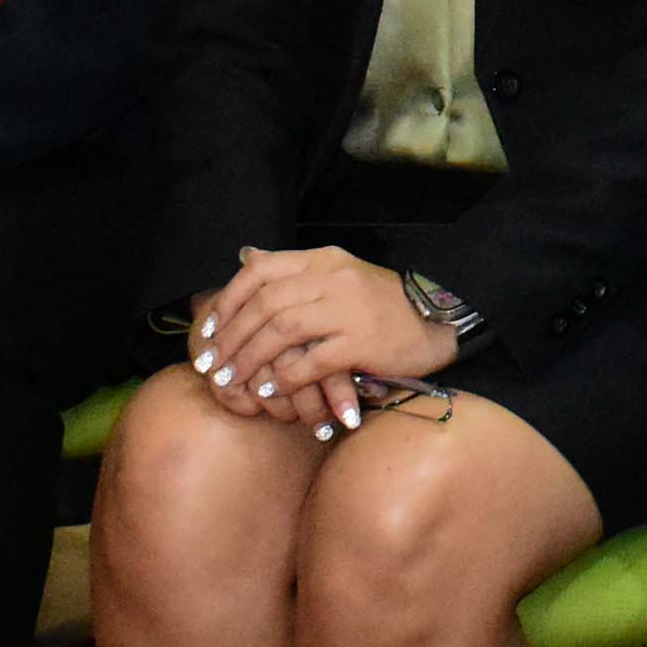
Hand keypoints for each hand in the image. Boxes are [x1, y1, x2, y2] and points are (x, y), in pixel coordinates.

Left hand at [194, 247, 445, 438]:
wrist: (438, 320)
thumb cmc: (383, 304)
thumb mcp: (338, 274)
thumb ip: (293, 270)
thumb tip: (245, 256)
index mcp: (323, 260)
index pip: (260, 270)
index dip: (228, 300)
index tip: (208, 329)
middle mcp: (333, 278)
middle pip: (264, 303)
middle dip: (231, 337)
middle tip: (212, 364)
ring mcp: (348, 309)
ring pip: (281, 330)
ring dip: (250, 359)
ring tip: (232, 381)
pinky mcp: (362, 342)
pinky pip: (312, 361)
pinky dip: (285, 378)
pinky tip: (271, 390)